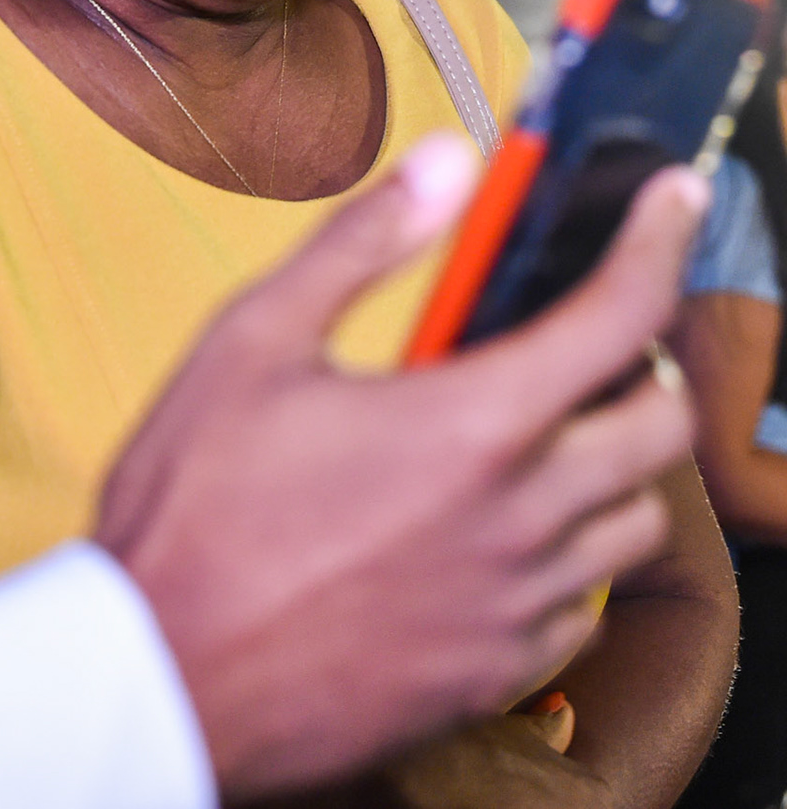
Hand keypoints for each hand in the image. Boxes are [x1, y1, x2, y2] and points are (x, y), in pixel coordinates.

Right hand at [93, 133, 706, 800]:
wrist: (163, 671)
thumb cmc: (194, 507)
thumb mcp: (253, 340)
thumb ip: (362, 243)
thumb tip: (448, 161)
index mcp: (471, 425)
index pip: (619, 315)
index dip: (659, 241)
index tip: (670, 199)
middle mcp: (519, 518)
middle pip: (661, 425)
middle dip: (644, 361)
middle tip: (587, 334)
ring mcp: (514, 606)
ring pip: (635, 523)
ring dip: (611, 461)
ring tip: (540, 432)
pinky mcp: (494, 673)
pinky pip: (582, 607)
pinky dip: (568, 554)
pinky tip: (498, 531)